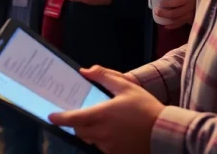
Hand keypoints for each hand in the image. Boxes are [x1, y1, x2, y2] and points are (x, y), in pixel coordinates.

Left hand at [48, 66, 163, 153]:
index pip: (73, 119)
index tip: (51, 116)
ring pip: (90, 139)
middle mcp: (102, 133)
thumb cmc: (145, 107)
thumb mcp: (126, 86)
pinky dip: (102, 139)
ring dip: (89, 131)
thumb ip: (104, 76)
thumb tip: (85, 70)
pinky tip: (113, 131)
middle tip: (80, 115)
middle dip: (76, 123)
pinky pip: (102, 147)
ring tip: (101, 121)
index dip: (59, 118)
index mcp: (102, 115)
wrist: (165, 132)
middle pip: (79, 131)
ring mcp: (108, 146)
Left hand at [153, 0, 195, 28]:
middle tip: (157, 11)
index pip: (177, 2)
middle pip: (175, 13)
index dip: (168, 4)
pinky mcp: (190, 21)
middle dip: (164, 13)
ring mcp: (191, 15)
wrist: (205, 5)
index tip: (160, 3)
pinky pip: (180, 24)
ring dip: (167, 19)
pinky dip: (172, 26)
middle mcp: (191, 7)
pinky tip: (166, 25)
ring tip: (158, 16)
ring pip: (177, 20)